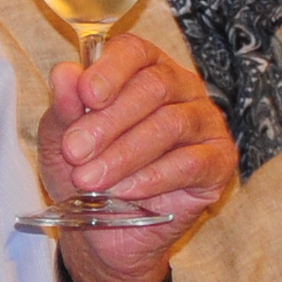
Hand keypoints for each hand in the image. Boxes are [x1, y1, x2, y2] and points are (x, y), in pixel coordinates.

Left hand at [40, 34, 232, 281]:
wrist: (104, 231)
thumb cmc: (86, 172)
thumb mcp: (61, 140)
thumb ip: (64, 108)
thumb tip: (65, 74)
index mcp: (142, 69)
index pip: (134, 51)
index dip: (110, 70)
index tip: (87, 96)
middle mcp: (180, 87)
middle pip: (154, 86)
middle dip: (109, 121)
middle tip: (75, 151)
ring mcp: (204, 122)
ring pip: (171, 124)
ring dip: (124, 154)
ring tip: (90, 180)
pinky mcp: (219, 161)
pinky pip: (191, 163)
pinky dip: (153, 178)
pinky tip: (125, 191)